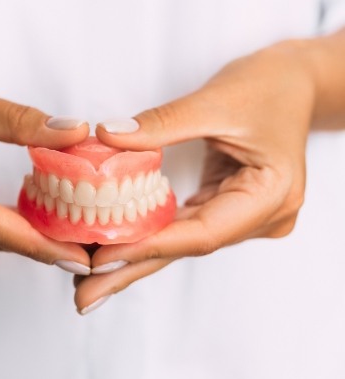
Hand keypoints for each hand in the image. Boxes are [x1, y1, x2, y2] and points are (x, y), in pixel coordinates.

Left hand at [74, 42, 315, 312]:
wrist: (292, 82)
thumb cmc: (267, 86)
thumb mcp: (214, 101)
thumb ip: (161, 123)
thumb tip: (107, 137)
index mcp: (270, 195)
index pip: (201, 232)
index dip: (148, 246)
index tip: (100, 258)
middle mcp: (261, 216)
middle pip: (187, 247)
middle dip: (132, 270)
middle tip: (85, 296)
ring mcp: (245, 214)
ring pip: (181, 241)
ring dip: (136, 257)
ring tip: (91, 278)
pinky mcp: (228, 205)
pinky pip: (184, 225)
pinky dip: (150, 235)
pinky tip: (118, 246)